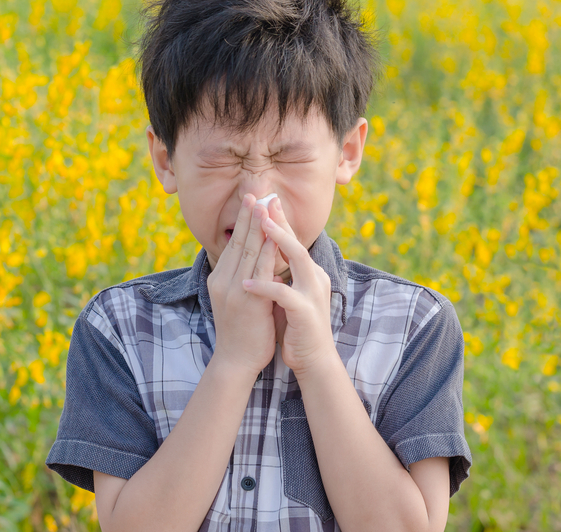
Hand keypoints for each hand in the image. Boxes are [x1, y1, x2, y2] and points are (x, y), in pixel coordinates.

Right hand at [206, 194, 280, 375]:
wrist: (236, 360)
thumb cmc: (241, 332)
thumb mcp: (235, 300)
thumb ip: (241, 279)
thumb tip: (252, 260)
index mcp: (220, 278)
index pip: (233, 243)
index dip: (243, 221)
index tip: (251, 201)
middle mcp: (223, 279)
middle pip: (238, 241)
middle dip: (248, 215)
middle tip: (255, 191)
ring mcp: (234, 288)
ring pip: (248, 250)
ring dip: (258, 225)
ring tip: (265, 205)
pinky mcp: (247, 299)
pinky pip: (260, 269)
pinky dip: (267, 249)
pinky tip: (275, 235)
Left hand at [242, 198, 336, 375]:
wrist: (312, 359)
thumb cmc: (295, 326)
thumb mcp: (286, 294)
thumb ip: (278, 275)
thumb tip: (261, 254)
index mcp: (308, 274)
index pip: (291, 242)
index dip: (278, 221)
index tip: (264, 201)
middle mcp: (314, 279)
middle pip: (297, 243)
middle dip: (280, 221)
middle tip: (264, 200)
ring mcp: (312, 294)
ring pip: (298, 260)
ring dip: (278, 242)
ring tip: (260, 226)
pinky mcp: (305, 313)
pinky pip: (283, 295)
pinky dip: (264, 288)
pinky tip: (245, 284)